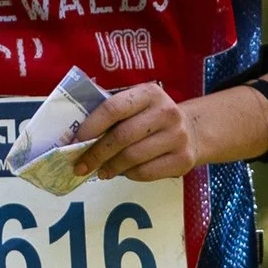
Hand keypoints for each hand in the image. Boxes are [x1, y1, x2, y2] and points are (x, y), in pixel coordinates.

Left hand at [70, 82, 201, 182]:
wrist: (192, 131)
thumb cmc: (151, 118)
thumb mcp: (137, 106)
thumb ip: (112, 115)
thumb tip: (77, 140)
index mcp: (150, 93)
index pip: (113, 108)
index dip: (90, 126)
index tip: (75, 142)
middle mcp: (167, 112)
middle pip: (121, 136)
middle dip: (96, 153)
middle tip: (80, 166)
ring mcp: (178, 137)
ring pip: (132, 157)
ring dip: (110, 167)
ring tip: (100, 171)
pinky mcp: (183, 160)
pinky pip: (146, 172)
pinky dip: (129, 175)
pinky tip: (123, 172)